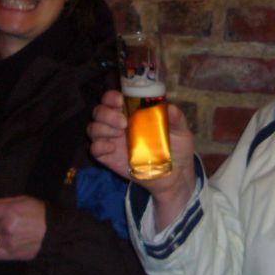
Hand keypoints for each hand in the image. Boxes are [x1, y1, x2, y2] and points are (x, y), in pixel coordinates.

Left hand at [0, 196, 46, 260]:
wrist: (55, 231)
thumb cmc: (39, 212)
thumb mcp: (22, 200)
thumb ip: (1, 201)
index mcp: (9, 212)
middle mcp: (7, 228)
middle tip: (9, 222)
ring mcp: (10, 243)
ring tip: (11, 233)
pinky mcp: (13, 254)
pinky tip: (8, 244)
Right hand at [87, 90, 197, 229]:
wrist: (176, 176)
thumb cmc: (177, 148)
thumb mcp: (181, 131)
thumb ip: (176, 118)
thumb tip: (169, 107)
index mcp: (132, 113)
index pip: (113, 99)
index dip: (112, 97)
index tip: (121, 101)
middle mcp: (119, 125)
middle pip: (99, 111)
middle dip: (107, 113)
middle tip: (123, 122)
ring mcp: (113, 141)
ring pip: (93, 128)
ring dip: (102, 128)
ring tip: (119, 134)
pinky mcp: (109, 158)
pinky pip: (94, 149)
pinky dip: (99, 146)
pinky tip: (112, 148)